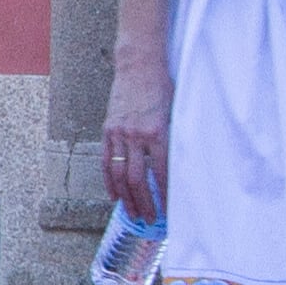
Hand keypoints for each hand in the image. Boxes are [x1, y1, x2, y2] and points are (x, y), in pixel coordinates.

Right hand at [100, 52, 170, 219]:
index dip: (166, 194)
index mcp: (157, 131)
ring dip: (127, 198)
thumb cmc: (162, 85)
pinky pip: (107, 161)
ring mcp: (119, 133)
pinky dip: (110, 180)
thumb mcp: (175, 111)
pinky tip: (114, 195)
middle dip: (145, 203)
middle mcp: (136, 135)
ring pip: (121, 174)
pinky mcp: (109, 129)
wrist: (138, 64)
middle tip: (151, 220)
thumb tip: (178, 165)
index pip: (162, 172)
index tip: (170, 210)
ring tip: (133, 214)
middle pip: (138, 179)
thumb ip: (174, 137)